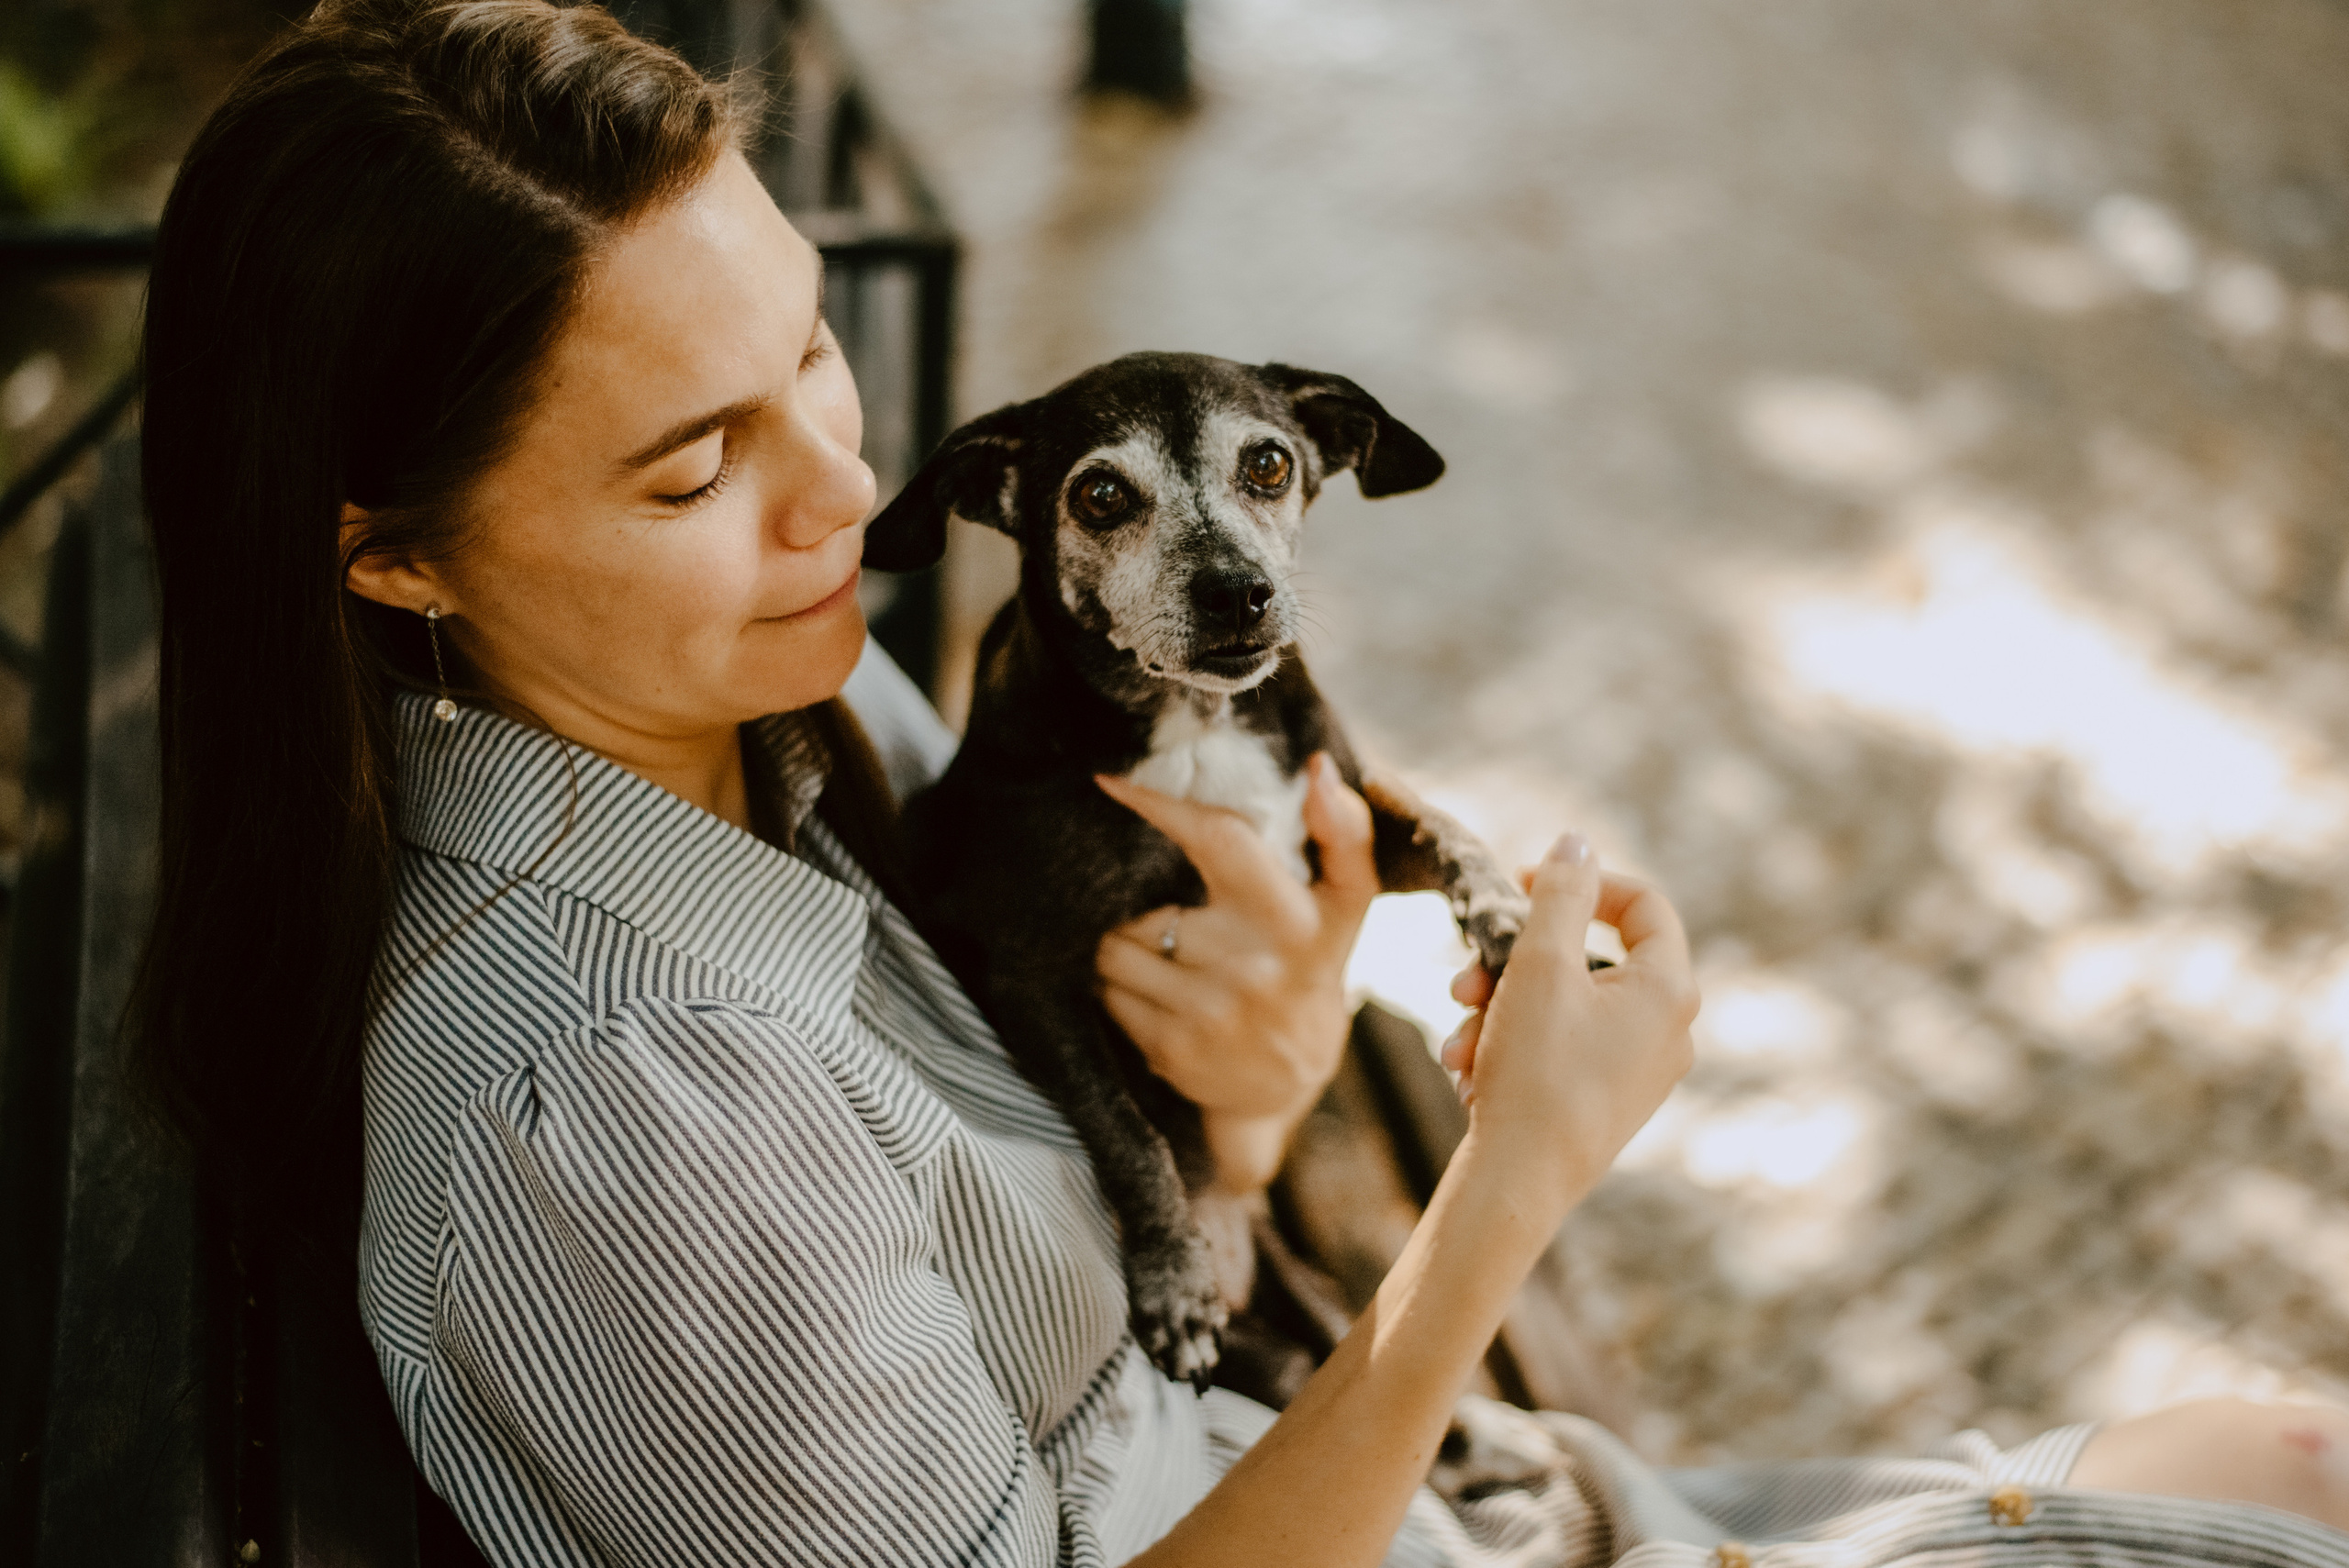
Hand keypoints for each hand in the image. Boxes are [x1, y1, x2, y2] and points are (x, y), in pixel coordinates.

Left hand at [1093, 754, 1378, 1192]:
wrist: (1290, 1081)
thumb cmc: (1310, 966)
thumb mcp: (1345, 904)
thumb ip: (1343, 831)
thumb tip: (1319, 768)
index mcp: (1297, 919)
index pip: (1218, 840)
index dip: (1161, 806)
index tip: (1110, 781)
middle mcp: (1255, 966)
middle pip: (1148, 904)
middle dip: (1143, 906)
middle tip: (1173, 919)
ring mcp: (1211, 1011)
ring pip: (1117, 948)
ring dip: (1125, 947)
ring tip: (1166, 957)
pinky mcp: (1173, 1048)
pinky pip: (1109, 993)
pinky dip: (1119, 988)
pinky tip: (1158, 995)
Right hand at [1440, 835, 1696, 1207]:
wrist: (1521, 1182)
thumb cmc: (1535, 1071)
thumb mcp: (1540, 964)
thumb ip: (1559, 893)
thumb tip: (1577, 842)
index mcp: (1670, 990)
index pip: (1643, 903)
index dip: (1580, 882)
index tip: (1521, 884)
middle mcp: (1668, 1030)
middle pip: (1589, 957)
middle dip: (1515, 961)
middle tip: (1466, 976)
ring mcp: (1640, 1070)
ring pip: (1565, 1005)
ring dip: (1501, 1007)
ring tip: (1458, 1036)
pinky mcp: (1608, 1100)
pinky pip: (1560, 1047)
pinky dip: (1513, 1045)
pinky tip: (1469, 1069)